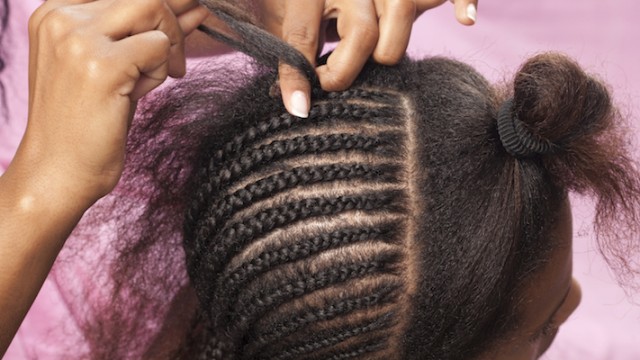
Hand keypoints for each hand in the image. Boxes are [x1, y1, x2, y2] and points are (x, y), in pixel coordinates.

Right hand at [22, 0, 208, 204]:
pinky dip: (160, 71)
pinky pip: (158, 46)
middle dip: (173, 21)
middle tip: (178, 61)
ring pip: (153, 8)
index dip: (159, 5)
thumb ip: (144, 30)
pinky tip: (140, 92)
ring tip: (152, 79)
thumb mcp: (115, 64)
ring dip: (167, 45)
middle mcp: (61, 17)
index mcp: (55, 11)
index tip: (186, 14)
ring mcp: (77, 38)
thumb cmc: (88, 121)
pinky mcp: (100, 65)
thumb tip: (193, 6)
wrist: (59, 171)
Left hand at [261, 0, 478, 117]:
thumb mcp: (284, 14)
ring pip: (402, 10)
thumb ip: (288, 48)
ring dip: (391, 49)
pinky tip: (465, 20)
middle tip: (337, 79)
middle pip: (364, 31)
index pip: (302, 33)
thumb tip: (294, 101)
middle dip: (351, 68)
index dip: (298, 74)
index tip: (299, 108)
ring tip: (378, 61)